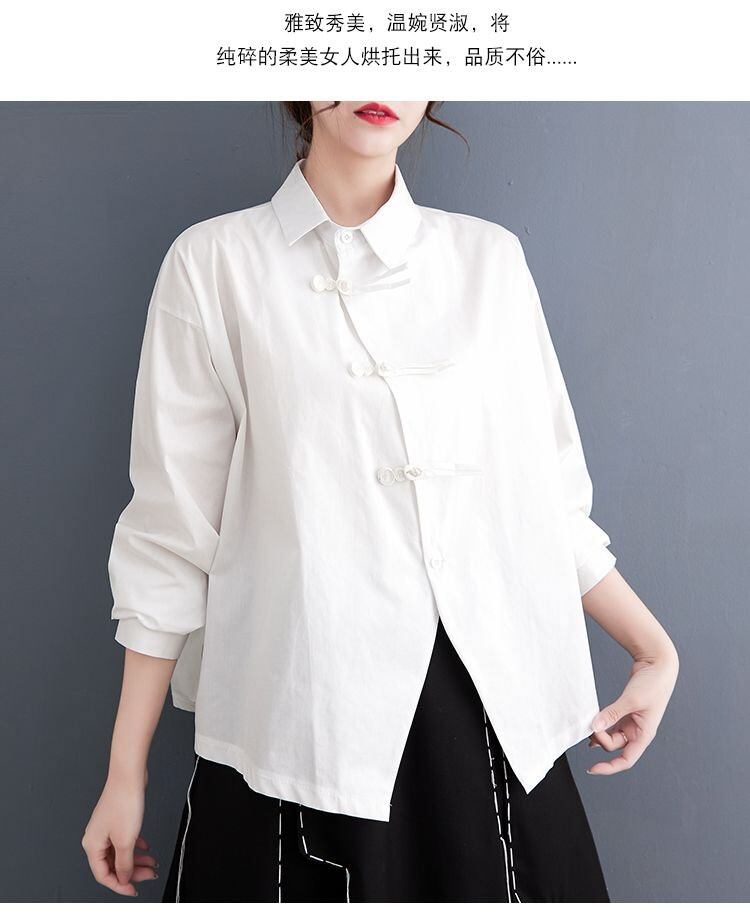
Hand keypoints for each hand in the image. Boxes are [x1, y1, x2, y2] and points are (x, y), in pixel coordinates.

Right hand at [81, 773, 157, 895]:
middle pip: (113, 864)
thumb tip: (124, 878)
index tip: (134, 890)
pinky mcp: (116, 820)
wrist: (129, 776)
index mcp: (92, 845)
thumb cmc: (124, 802)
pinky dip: (135, 846)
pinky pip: (124, 840)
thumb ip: (124, 863)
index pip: (103, 875)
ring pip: (120, 852)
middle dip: (132, 872)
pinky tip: (146, 847)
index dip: (120, 885)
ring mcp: (106, 828)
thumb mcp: (126, 840)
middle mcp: (96, 838)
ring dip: (136, 860)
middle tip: (148, 875)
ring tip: (152, 863)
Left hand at [586, 646, 678, 775]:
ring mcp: (632, 722)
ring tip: (586, 731)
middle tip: (589, 726)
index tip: (592, 768)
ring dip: (599, 735)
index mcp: (644, 735)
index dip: (609, 767)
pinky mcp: (626, 712)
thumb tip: (595, 726)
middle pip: (615, 746)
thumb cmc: (653, 683)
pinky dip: (602, 726)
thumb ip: (612, 713)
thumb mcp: (631, 700)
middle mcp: (638, 732)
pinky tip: (592, 727)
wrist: (657, 664)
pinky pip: (612, 725)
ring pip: (612, 736)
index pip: (626, 760)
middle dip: (601, 739)